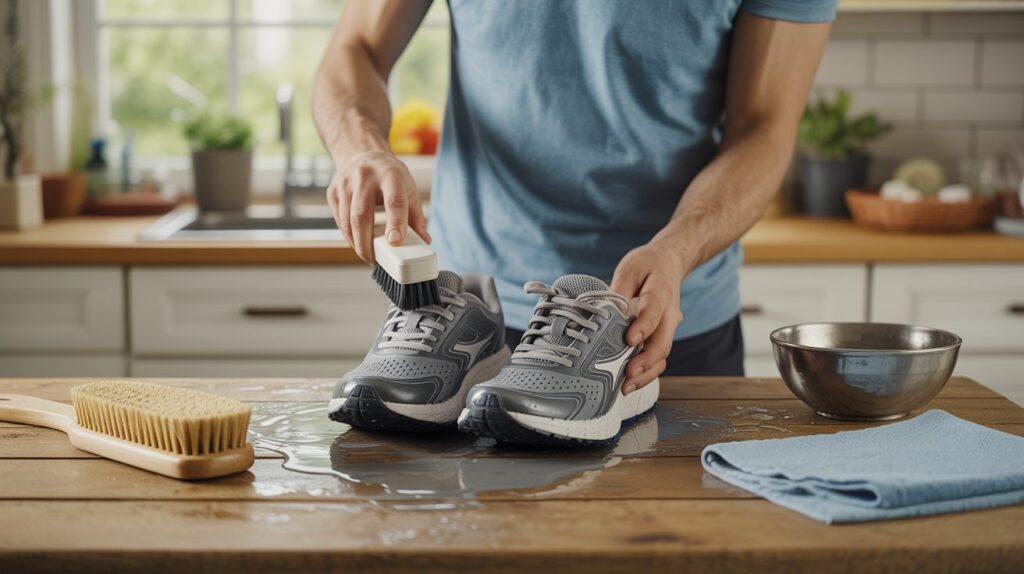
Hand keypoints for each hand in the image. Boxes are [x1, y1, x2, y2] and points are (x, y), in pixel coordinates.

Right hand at [326, 151, 429, 263]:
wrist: (361, 152)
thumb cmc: (389, 174)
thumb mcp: (408, 189)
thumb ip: (416, 217)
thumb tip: (425, 242)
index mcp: (390, 175)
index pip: (393, 201)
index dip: (395, 223)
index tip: (395, 242)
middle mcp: (365, 177)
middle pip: (362, 216)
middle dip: (367, 244)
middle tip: (375, 260)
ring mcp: (346, 184)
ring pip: (347, 221)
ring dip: (356, 243)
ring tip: (368, 256)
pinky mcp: (333, 192)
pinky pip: (339, 221)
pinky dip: (348, 236)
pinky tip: (357, 243)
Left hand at [610, 240, 686, 394]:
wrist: (669, 263)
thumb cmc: (647, 265)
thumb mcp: (629, 268)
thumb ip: (619, 290)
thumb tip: (606, 312)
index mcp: (661, 293)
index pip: (653, 312)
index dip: (643, 327)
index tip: (629, 340)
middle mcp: (669, 314)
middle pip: (663, 342)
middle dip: (646, 362)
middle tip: (627, 374)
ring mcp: (668, 327)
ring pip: (662, 355)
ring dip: (646, 374)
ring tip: (626, 387)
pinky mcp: (663, 335)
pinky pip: (658, 357)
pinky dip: (646, 372)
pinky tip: (629, 383)